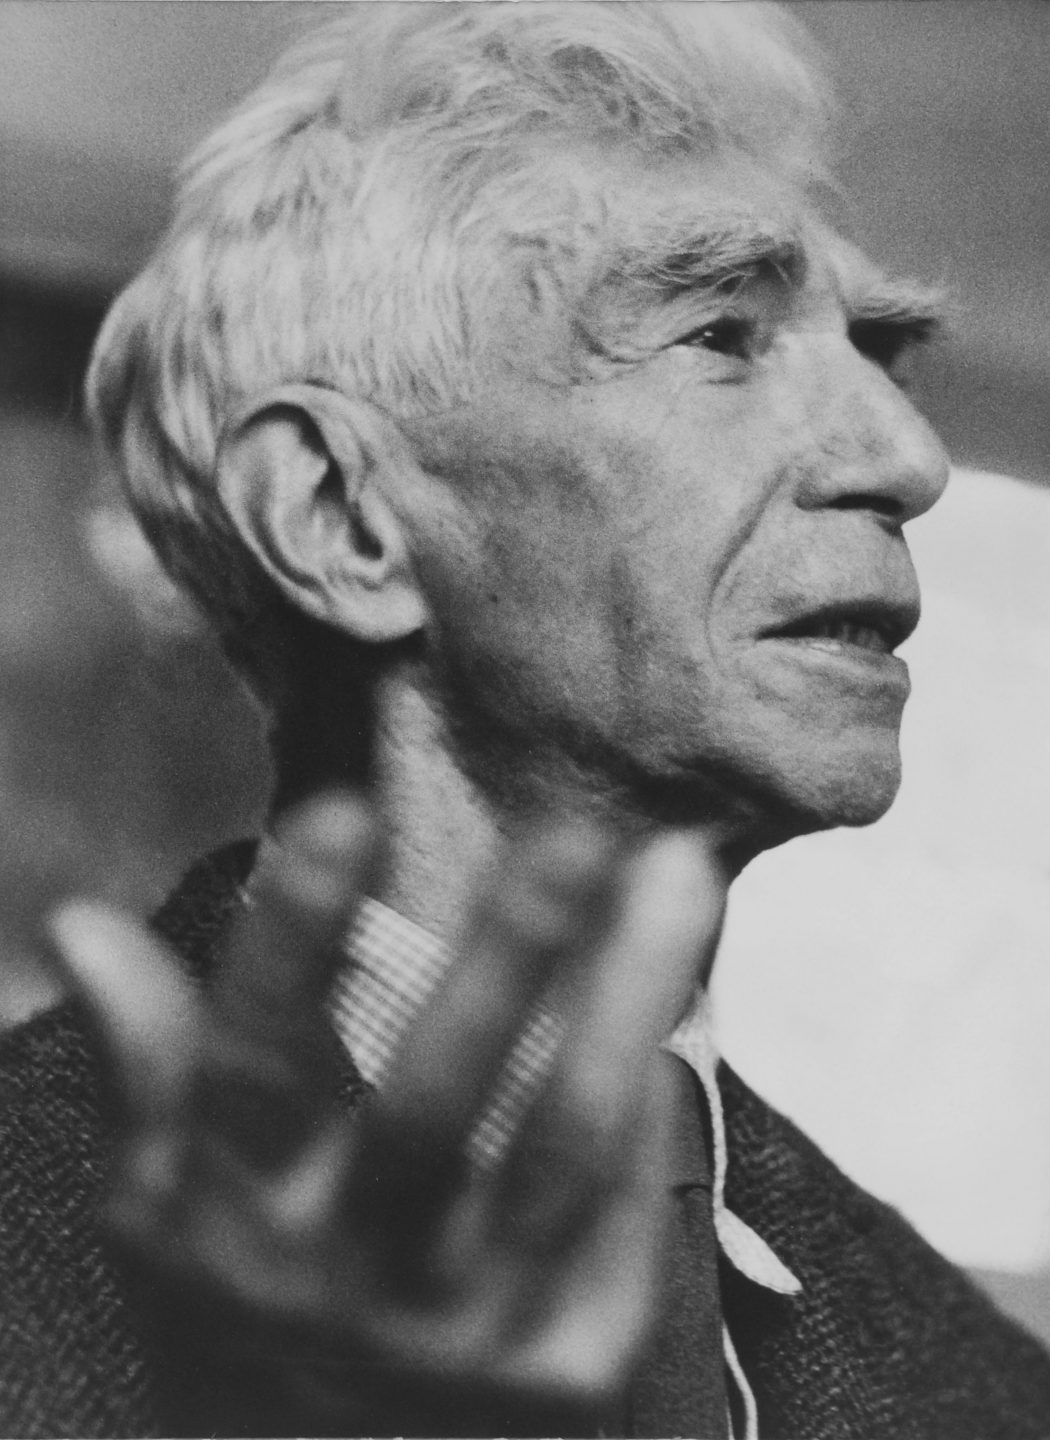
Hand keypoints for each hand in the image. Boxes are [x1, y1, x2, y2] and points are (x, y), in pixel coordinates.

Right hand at [48, 794, 727, 1436]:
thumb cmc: (242, 1331)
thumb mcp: (164, 1219)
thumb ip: (149, 1070)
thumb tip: (78, 924)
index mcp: (237, 1225)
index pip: (255, 1066)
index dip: (291, 940)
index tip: (341, 808)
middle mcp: (355, 1280)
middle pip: (435, 1102)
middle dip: (506, 957)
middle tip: (572, 829)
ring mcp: (474, 1332)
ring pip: (563, 1146)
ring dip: (625, 999)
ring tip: (677, 872)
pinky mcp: (574, 1367)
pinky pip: (622, 1213)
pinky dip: (650, 1097)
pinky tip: (673, 999)